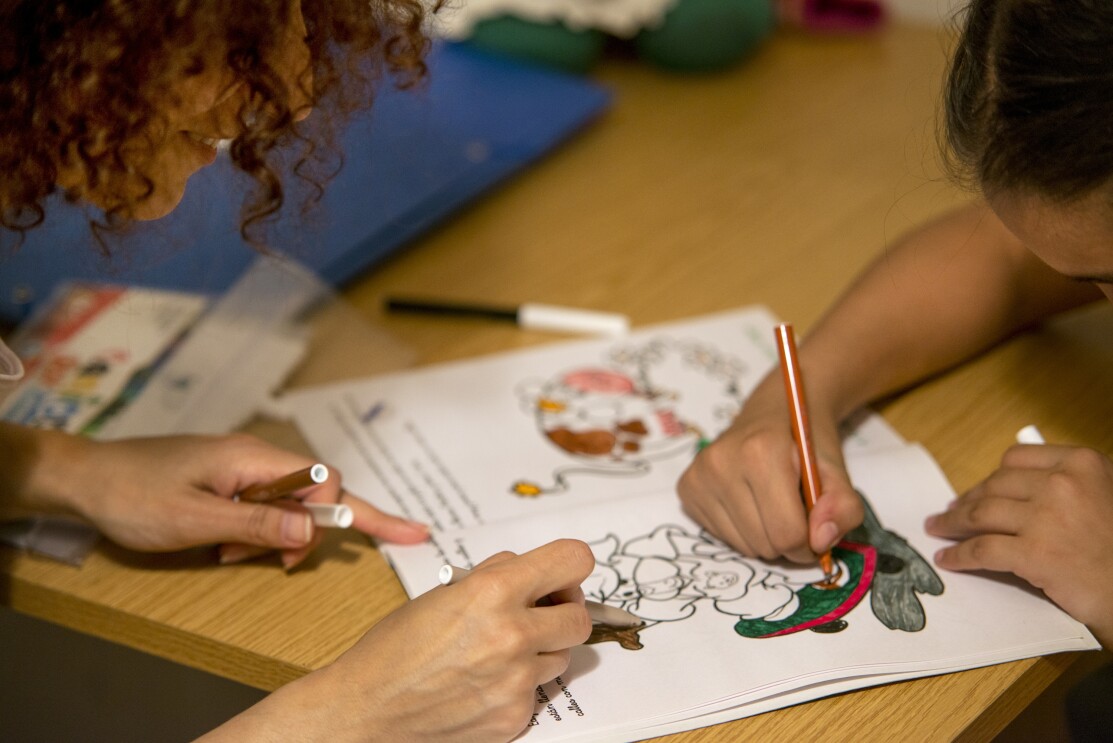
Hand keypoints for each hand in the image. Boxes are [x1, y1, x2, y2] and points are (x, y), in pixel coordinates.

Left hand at [59, 432, 427, 567]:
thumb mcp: (194, 518)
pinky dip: (259, 531)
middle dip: (312, 531)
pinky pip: (266, 506)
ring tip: (235, 553)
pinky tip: (228, 546)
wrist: (86, 479)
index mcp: (253, 457)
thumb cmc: (133, 495)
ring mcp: (244, 468)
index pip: (324, 479)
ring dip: (278, 534)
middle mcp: (257, 457)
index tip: (303, 553)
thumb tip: (314, 528)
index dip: (331, 516)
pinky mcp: (230, 481)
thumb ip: (257, 521)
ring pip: (293, 502)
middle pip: (318, 491)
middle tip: (281, 564)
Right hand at [203, 539, 595, 741]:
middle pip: (580, 616)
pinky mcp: (513, 716)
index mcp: (493, 591)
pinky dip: (519, 684)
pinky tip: (484, 680)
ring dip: (541, 649)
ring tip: (499, 649)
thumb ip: (495, 575)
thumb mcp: (445, 591)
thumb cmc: (396, 646)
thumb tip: (531, 570)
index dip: (569, 565)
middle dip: (561, 611)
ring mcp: (516, 681)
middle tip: (537, 611)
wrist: (367, 708)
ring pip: (562, 656)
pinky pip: (537, 691)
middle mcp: (512, 635)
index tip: (560, 574)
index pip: (574, 560)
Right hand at [677, 378, 863, 562]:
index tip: (816, 527)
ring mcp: (698, 475)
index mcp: (761, 452)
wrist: (774, 411)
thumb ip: (843, 507)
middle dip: (789, 541)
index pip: (788, 533)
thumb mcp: (837, 470)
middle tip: (796, 511)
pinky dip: (742, 532)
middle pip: (766, 544)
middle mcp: (721, 462)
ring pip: (744, 547)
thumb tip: (821, 542)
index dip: (811, 541)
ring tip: (772, 504)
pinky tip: (748, 502)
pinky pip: (721, 537)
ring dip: (766, 538)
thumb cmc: (806, 441)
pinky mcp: (686, 488)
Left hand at [925, 443, 1112, 645]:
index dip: (992, 478)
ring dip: (953, 524)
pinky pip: (982, 550)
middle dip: (968, 500)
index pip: (1016, 459)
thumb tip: (1012, 483)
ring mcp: (1046, 518)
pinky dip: (959, 555)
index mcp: (1081, 462)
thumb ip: (1067, 480)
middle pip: (994, 486)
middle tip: (952, 512)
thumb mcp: (1105, 493)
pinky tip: (949, 559)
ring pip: (981, 514)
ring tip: (938, 530)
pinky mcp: (1034, 554)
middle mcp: (1062, 484)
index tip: (978, 489)